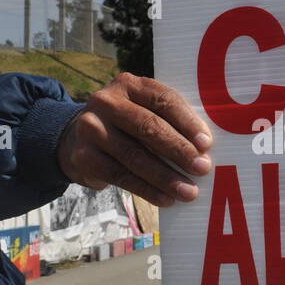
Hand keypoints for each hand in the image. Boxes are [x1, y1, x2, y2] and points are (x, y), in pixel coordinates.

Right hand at [56, 72, 213, 206]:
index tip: (206, 144)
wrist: (79, 139)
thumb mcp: (143, 111)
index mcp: (129, 84)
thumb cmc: (127, 126)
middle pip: (148, 127)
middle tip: (202, 168)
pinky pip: (120, 176)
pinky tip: (166, 199)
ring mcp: (91, 128)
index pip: (163, 100)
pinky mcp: (84, 156)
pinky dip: (147, 190)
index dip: (187, 122)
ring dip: (166, 177)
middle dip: (179, 150)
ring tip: (189, 191)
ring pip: (134, 155)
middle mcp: (106, 102)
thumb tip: (204, 150)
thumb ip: (169, 121)